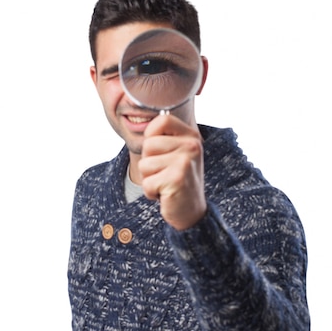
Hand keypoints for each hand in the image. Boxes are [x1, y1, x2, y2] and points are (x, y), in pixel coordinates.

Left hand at [139, 114, 206, 230]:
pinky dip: (151, 193)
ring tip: (165, 184)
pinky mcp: (177, 179)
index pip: (162, 120)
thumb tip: (139, 118)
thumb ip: (164, 138)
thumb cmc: (178, 182)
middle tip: (165, 175)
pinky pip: (147, 183)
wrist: (192, 212)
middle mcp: (191, 146)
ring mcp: (185, 162)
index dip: (151, 135)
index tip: (159, 152)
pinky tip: (165, 195)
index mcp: (191, 136)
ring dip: (149, 179)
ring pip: (145, 165)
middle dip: (149, 164)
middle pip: (148, 144)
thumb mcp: (176, 155)